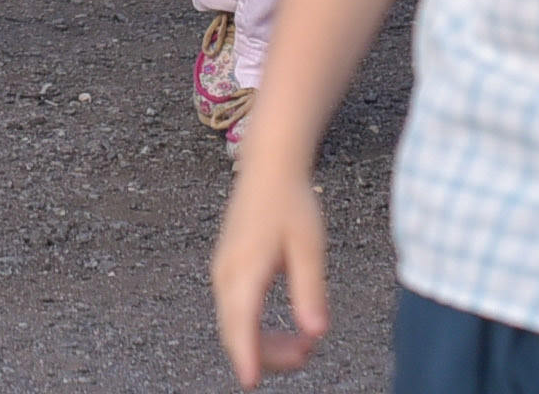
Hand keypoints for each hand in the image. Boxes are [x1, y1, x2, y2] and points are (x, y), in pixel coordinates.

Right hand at [210, 163, 330, 383]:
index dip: (247, 357)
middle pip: (235, 332)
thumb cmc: (291, 201)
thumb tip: (316, 332)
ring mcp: (223, 272)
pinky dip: (256, 329)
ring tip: (304, 346)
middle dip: (269, 355)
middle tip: (307, 356)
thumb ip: (310, 290)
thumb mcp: (309, 247)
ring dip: (264, 344)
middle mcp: (226, 274)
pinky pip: (236, 312)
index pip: (241, 324)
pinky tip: (284, 331)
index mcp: (244, 268)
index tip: (252, 382)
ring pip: (234, 325)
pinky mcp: (228, 270)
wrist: (269, 167)